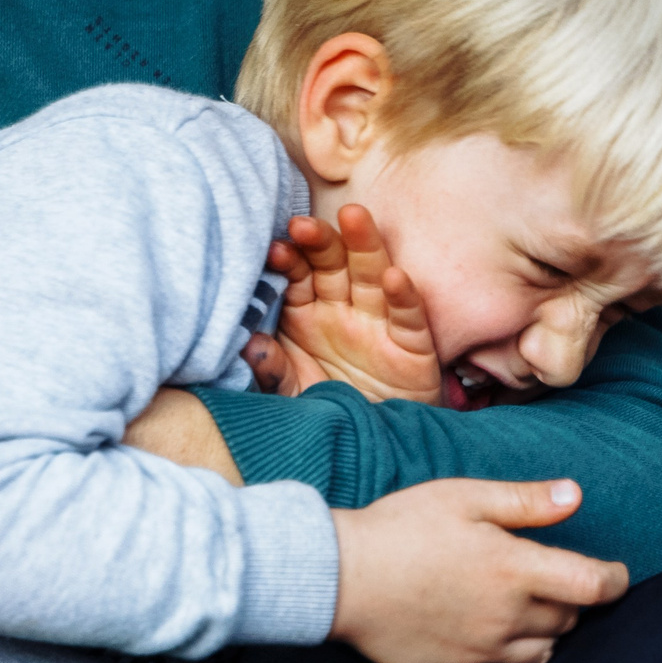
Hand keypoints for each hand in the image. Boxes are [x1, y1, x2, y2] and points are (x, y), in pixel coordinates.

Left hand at [245, 208, 441, 404]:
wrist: (372, 444)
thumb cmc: (326, 409)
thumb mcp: (291, 394)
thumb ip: (271, 370)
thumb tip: (250, 345)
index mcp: (308, 315)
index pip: (298, 276)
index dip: (289, 260)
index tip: (274, 248)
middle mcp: (342, 311)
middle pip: (333, 264)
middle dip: (319, 242)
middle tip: (302, 224)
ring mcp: (377, 323)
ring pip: (371, 276)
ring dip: (364, 246)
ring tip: (353, 218)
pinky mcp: (412, 345)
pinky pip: (407, 316)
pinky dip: (403, 295)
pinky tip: (394, 276)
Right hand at [328, 477, 627, 662]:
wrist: (338, 580)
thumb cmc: (399, 529)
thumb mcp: (462, 498)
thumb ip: (524, 502)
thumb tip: (576, 495)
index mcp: (515, 571)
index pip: (594, 586)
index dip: (615, 580)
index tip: (615, 574)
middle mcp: (508, 619)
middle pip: (568, 621)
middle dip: (570, 601)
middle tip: (549, 580)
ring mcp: (483, 653)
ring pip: (541, 655)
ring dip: (543, 634)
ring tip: (520, 611)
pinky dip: (503, 656)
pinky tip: (482, 633)